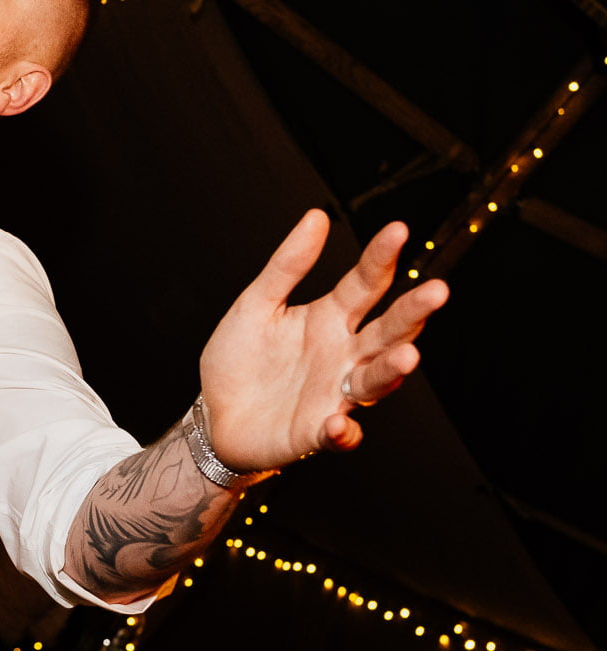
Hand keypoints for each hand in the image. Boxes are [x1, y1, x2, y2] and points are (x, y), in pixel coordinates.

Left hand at [199, 209, 448, 470]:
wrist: (214, 416)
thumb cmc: (240, 360)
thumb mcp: (256, 305)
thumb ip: (287, 266)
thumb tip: (317, 216)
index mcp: (331, 317)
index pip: (366, 283)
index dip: (381, 258)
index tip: (397, 229)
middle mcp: (344, 353)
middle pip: (387, 330)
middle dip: (412, 313)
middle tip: (437, 291)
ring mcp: (335, 393)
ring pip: (375, 380)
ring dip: (391, 370)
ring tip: (406, 356)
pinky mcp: (317, 432)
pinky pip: (339, 434)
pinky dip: (342, 432)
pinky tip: (338, 423)